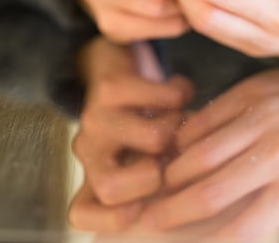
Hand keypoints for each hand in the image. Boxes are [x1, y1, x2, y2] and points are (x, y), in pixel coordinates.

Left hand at [69, 37, 192, 230]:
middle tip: (170, 157)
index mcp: (95, 174)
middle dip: (154, 178)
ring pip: (153, 139)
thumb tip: (197, 199)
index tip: (143, 209)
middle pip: (109, 187)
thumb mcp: (142, 159)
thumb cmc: (138, 121)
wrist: (111, 61)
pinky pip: (164, 98)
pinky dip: (182, 96)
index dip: (112, 218)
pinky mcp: (110, 85)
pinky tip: (181, 94)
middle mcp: (89, 151)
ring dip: (179, 129)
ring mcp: (95, 118)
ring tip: (180, 120)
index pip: (81, 213)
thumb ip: (159, 183)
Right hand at [141, 66, 278, 239]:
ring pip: (199, 154)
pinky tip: (176, 149)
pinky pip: (203, 120)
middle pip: (210, 193)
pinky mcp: (247, 93)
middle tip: (151, 218)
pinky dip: (184, 138)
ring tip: (159, 185)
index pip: (242, 229)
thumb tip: (229, 228)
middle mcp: (276, 156)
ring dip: (172, 174)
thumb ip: (274, 211)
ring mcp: (260, 121)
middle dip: (173, 211)